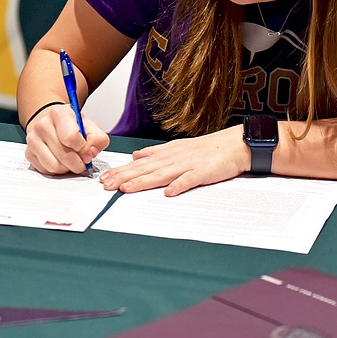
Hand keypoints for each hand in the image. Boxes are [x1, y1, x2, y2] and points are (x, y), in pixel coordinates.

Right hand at [23, 104, 109, 174]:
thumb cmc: (71, 125)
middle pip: (64, 155)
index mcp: (59, 113)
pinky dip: (57, 171)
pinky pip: (46, 170)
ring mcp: (33, 139)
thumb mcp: (89, 126)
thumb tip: (91, 152)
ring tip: (71, 161)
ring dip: (67, 168)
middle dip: (78, 163)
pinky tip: (61, 161)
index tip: (87, 152)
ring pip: (54, 166)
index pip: (71, 137)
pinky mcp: (29, 153)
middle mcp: (42, 125)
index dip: (83, 149)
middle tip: (82, 162)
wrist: (52, 122)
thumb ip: (98, 138)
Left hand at [98, 126, 249, 195]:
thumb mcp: (177, 147)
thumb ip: (155, 153)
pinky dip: (179, 185)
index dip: (121, 171)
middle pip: (145, 169)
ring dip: (143, 181)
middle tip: (105, 185)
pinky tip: (168, 192)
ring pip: (161, 174)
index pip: (139, 163)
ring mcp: (188, 165)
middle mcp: (173, 158)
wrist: (233, 144)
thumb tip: (135, 155)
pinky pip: (190, 180)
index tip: (103, 178)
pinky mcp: (203, 172)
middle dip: (124, 177)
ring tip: (126, 188)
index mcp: (166, 154)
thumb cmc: (206, 149)